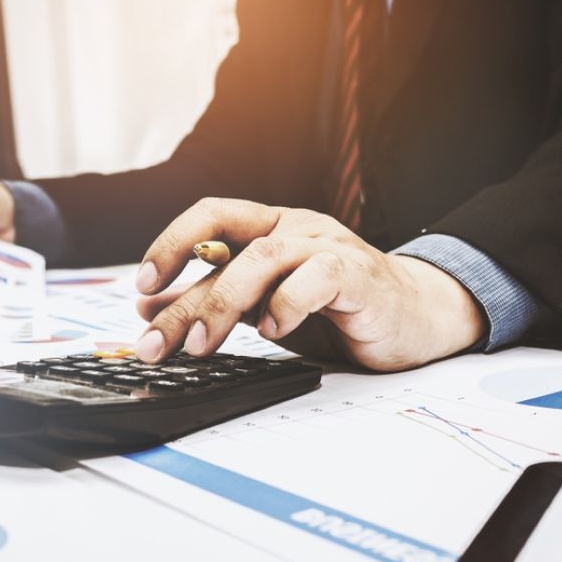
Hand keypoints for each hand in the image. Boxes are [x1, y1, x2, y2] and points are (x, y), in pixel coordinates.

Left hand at [133, 198, 487, 371]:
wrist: (419, 316)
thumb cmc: (341, 310)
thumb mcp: (266, 307)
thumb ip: (217, 302)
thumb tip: (151, 310)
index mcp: (272, 227)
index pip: (211, 216)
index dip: (170, 244)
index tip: (142, 288)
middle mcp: (297, 228)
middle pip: (228, 242)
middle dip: (184, 294)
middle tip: (157, 340)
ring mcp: (328, 246)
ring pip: (264, 256)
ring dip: (223, 302)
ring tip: (202, 345)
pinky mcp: (358, 273)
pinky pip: (316, 277)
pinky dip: (286, 304)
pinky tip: (272, 331)